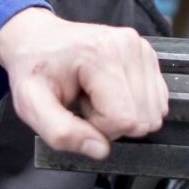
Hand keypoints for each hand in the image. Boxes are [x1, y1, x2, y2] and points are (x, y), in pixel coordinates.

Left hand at [0, 6, 168, 160]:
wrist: (37, 39)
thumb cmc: (33, 67)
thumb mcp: (31, 105)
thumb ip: (61, 133)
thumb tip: (99, 149)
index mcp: (99, 54)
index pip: (124, 120)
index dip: (99, 129)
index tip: (79, 113)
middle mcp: (127, 46)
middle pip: (143, 119)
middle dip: (112, 124)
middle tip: (86, 103)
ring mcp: (141, 48)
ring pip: (153, 112)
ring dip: (123, 114)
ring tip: (95, 95)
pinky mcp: (147, 54)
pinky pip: (157, 101)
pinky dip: (133, 104)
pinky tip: (109, 91)